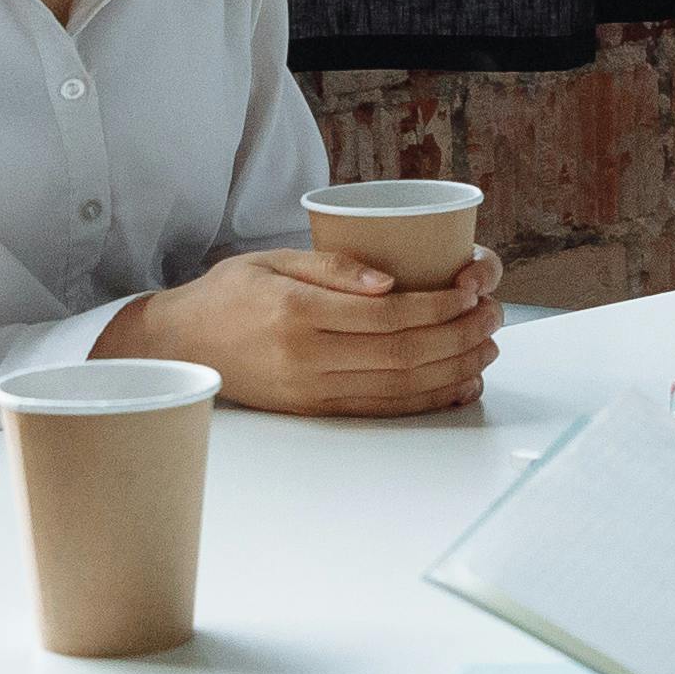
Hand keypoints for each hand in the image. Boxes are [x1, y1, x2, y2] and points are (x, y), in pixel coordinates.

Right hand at [105, 242, 504, 416]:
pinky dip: (428, 401)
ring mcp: (312, 392)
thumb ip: (331, 267)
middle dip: (459, 335)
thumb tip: (391, 282)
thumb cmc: (229, 294)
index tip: (471, 289)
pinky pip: (383, 410)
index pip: (387, 315)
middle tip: (493, 316)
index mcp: (296, 312)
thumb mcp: (272, 260)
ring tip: (488, 347)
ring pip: (400, 388)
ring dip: (454, 369)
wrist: (181, 345)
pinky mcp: (315, 413)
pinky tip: (460, 385)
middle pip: (403, 354)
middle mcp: (306, 358)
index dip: (439, 305)